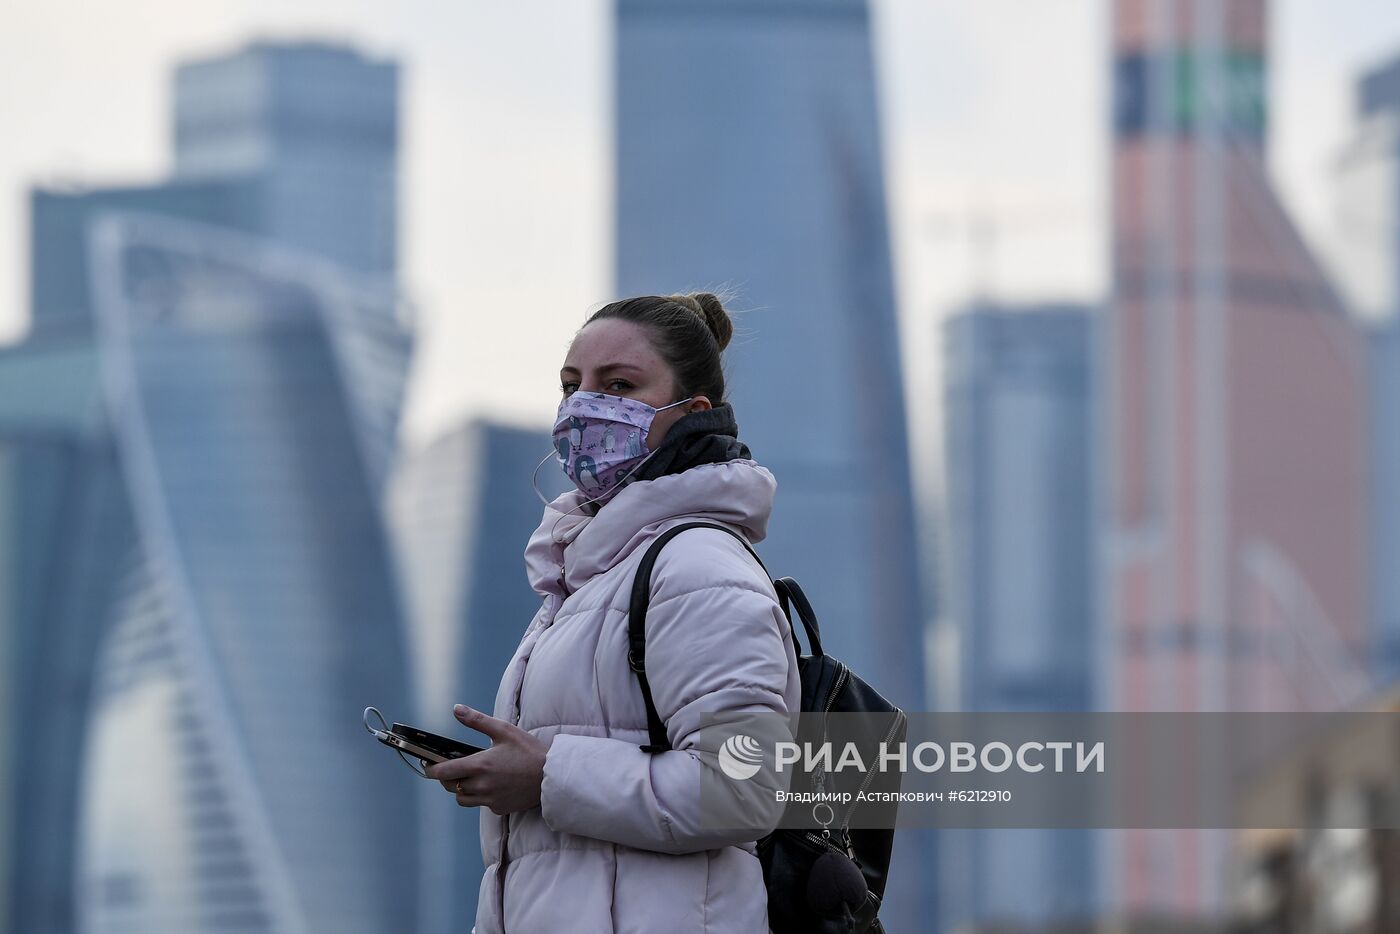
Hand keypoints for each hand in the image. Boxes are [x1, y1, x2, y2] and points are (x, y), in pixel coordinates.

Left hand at [423, 705, 551, 814]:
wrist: (552, 776)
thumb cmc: (529, 750)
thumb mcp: (504, 730)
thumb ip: (477, 721)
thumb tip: (456, 709)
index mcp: (480, 765)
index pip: (443, 772)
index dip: (431, 769)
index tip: (428, 765)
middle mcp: (481, 786)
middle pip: (450, 786)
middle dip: (446, 777)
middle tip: (450, 767)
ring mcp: (490, 799)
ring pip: (462, 799)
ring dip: (461, 789)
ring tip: (470, 777)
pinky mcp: (499, 808)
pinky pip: (481, 804)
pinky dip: (480, 796)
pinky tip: (491, 785)